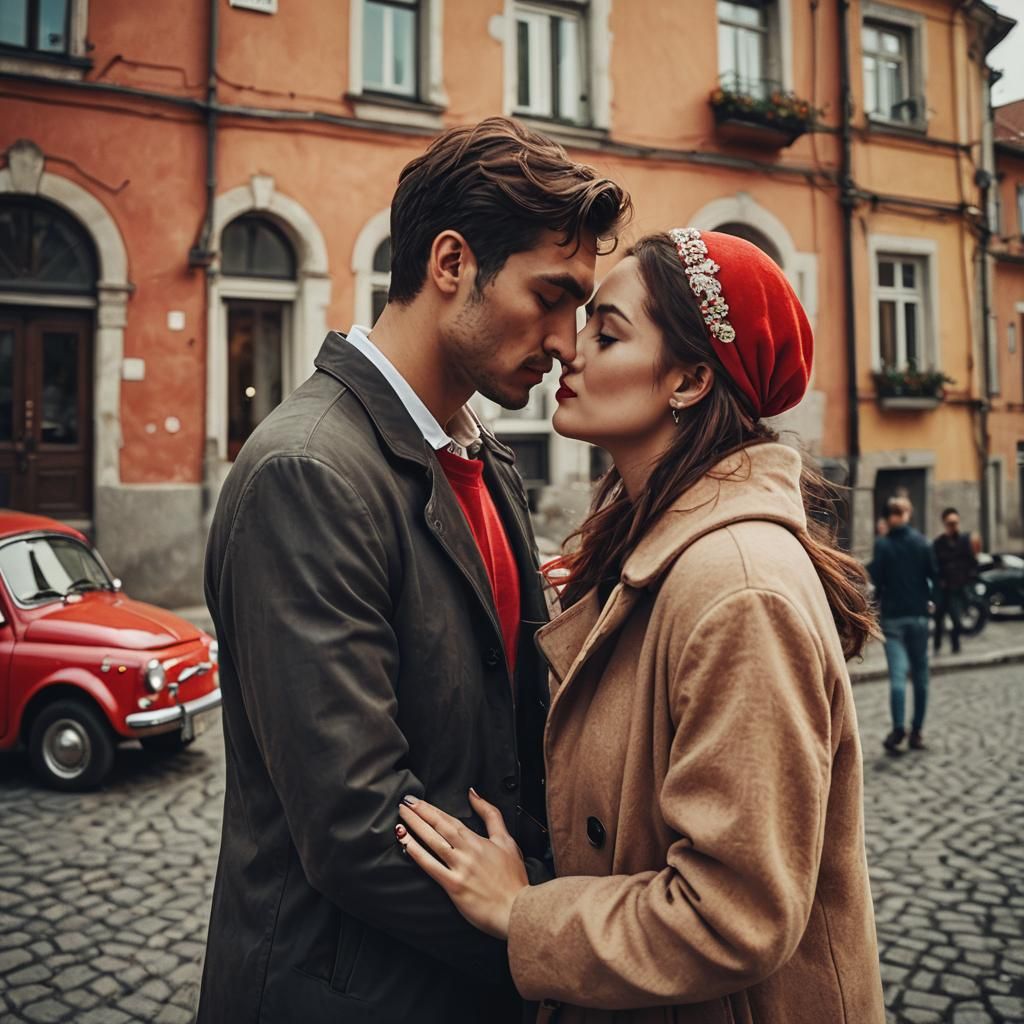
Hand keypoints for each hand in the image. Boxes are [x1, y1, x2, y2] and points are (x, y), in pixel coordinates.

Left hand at [396, 789, 528, 938]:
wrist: (517, 909)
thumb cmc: (513, 878)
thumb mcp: (507, 841)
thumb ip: (491, 815)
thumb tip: (474, 793)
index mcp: (478, 840)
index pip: (450, 820)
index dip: (431, 809)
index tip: (416, 801)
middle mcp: (467, 851)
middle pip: (439, 827)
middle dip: (419, 813)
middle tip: (404, 803)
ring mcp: (459, 868)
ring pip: (433, 842)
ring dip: (415, 829)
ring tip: (401, 819)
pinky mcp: (454, 886)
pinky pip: (431, 866)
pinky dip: (417, 853)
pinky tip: (406, 844)